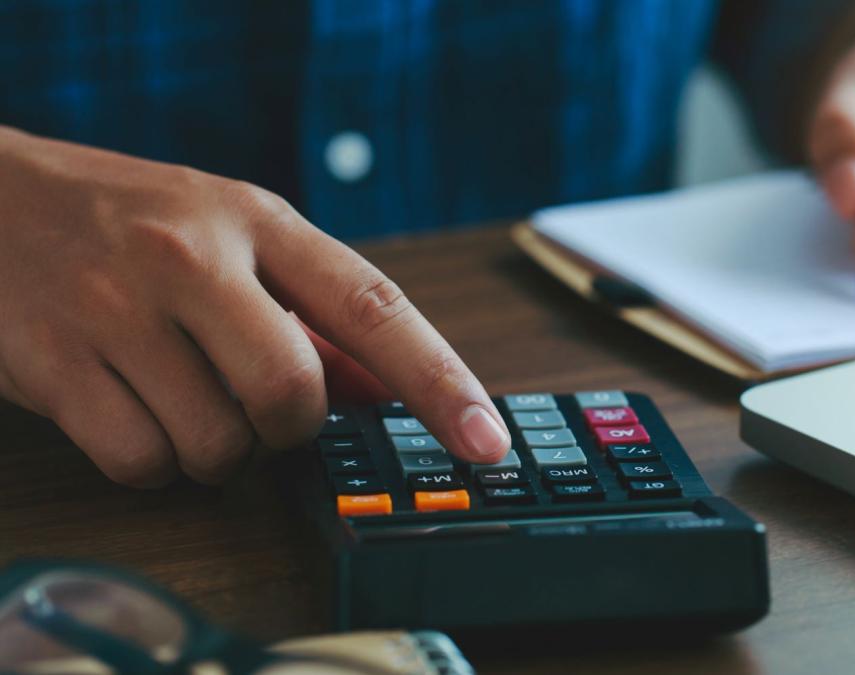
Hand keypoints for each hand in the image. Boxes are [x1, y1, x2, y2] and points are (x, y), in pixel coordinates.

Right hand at [0, 128, 509, 486]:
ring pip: (218, 444)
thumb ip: (309, 314)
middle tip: (253, 402)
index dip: (441, 383)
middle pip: (294, 395)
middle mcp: (192, 257)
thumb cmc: (125, 218)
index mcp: (256, 219)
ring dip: (212, 447)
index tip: (486, 441)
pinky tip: (125, 406)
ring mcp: (116, 308)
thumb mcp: (228, 234)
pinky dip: (148, 460)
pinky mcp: (52, 361)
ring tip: (173, 391)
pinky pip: (142, 462)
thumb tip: (382, 392)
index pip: (374, 307)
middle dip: (286, 427)